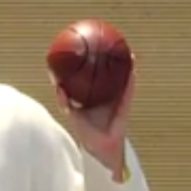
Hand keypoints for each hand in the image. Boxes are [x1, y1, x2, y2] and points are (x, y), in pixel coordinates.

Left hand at [55, 58, 136, 181]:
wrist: (100, 147)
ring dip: (124, 67)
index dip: (89, 64)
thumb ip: (65, 100)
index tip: (86, 48)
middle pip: (107, 75)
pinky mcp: (125, 105)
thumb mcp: (72, 113)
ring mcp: (116, 99)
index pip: (90, 77)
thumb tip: (57, 86)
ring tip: (127, 51)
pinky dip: (131, 79)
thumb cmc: (85, 131)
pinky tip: (133, 67)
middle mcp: (104, 96)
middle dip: (108, 60)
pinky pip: (129, 89)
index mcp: (91, 97)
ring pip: (121, 80)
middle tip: (108, 43)